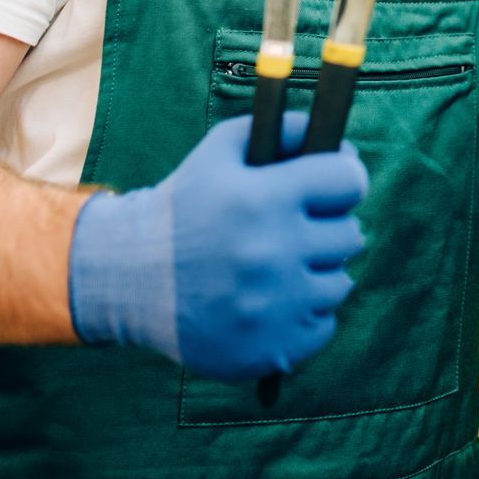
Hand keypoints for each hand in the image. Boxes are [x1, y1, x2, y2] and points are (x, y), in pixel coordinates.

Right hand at [67, 112, 368, 381]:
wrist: (128, 279)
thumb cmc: (184, 206)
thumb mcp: (221, 151)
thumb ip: (284, 130)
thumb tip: (347, 143)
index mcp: (263, 199)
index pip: (350, 181)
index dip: (343, 180)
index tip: (331, 188)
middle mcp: (272, 253)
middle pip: (351, 234)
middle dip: (328, 227)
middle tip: (297, 230)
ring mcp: (274, 306)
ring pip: (341, 282)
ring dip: (317, 273)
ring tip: (280, 268)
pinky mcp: (272, 348)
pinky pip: (324, 325)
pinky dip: (305, 314)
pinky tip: (273, 302)